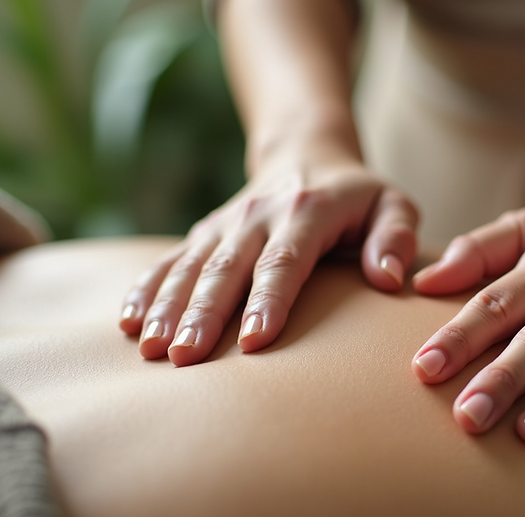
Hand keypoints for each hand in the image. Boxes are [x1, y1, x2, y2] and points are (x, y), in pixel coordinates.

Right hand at [119, 156, 417, 365]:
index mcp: (307, 211)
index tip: (253, 341)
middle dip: (203, 314)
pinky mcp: (205, 231)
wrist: (306, 150)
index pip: (284, 261)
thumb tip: (388, 278)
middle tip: (184, 357)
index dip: (268, 300)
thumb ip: (396, 236)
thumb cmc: (358, 195)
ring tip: (152, 349)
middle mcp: (258, 215)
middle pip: (227, 268)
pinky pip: (170, 260)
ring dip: (168, 307)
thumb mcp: (392, 204)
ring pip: (192, 266)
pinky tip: (127, 322)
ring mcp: (225, 223)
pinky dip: (146, 289)